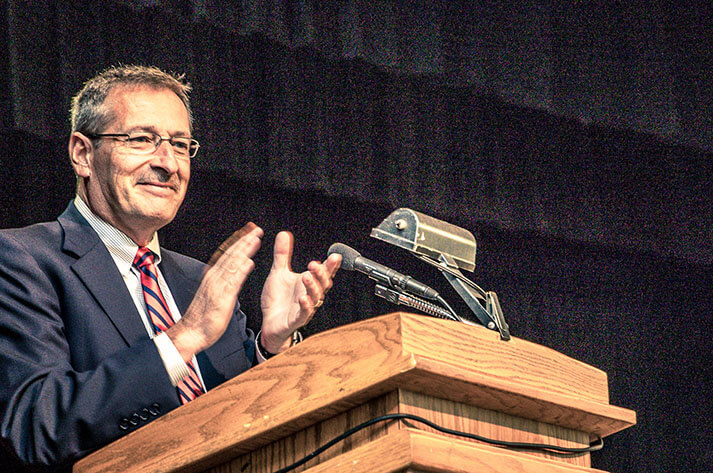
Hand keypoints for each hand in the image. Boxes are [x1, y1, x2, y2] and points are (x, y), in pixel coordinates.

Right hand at [167, 223, 262, 361]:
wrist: (191, 332)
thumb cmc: (203, 315)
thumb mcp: (216, 292)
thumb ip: (228, 278)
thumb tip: (242, 264)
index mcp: (213, 275)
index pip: (228, 254)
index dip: (239, 241)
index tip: (250, 231)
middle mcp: (214, 278)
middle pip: (231, 254)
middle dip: (244, 240)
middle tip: (256, 229)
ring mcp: (217, 287)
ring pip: (232, 264)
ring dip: (244, 250)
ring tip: (255, 239)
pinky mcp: (221, 299)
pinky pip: (232, 282)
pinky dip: (240, 271)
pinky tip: (249, 262)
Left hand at [259, 231, 340, 352]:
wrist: (268, 322)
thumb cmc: (277, 299)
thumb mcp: (278, 272)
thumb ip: (282, 254)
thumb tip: (284, 234)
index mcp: (308, 283)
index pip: (323, 272)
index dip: (330, 265)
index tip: (335, 256)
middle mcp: (310, 295)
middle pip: (322, 283)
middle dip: (321, 274)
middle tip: (314, 264)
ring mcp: (305, 307)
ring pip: (315, 297)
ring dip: (313, 287)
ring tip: (307, 276)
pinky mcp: (296, 319)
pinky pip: (304, 313)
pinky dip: (305, 305)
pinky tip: (303, 298)